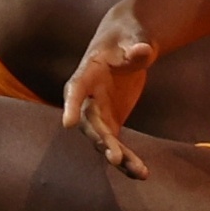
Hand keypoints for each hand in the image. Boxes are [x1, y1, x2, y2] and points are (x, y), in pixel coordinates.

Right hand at [63, 3, 156, 180]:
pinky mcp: (111, 124)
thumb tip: (141, 51)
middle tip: (114, 156)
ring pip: (103, 140)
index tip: (68, 123)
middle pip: (91, 123)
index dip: (71, 106)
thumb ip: (136, 47)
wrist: (125, 44)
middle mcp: (86, 100)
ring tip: (137, 170)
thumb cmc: (126, 37)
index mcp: (86, 74)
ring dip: (118, 157)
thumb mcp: (134, 37)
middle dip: (101, 140)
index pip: (75, 91)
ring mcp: (98, 115)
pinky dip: (128, 159)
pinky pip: (116, 145)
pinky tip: (142, 174)